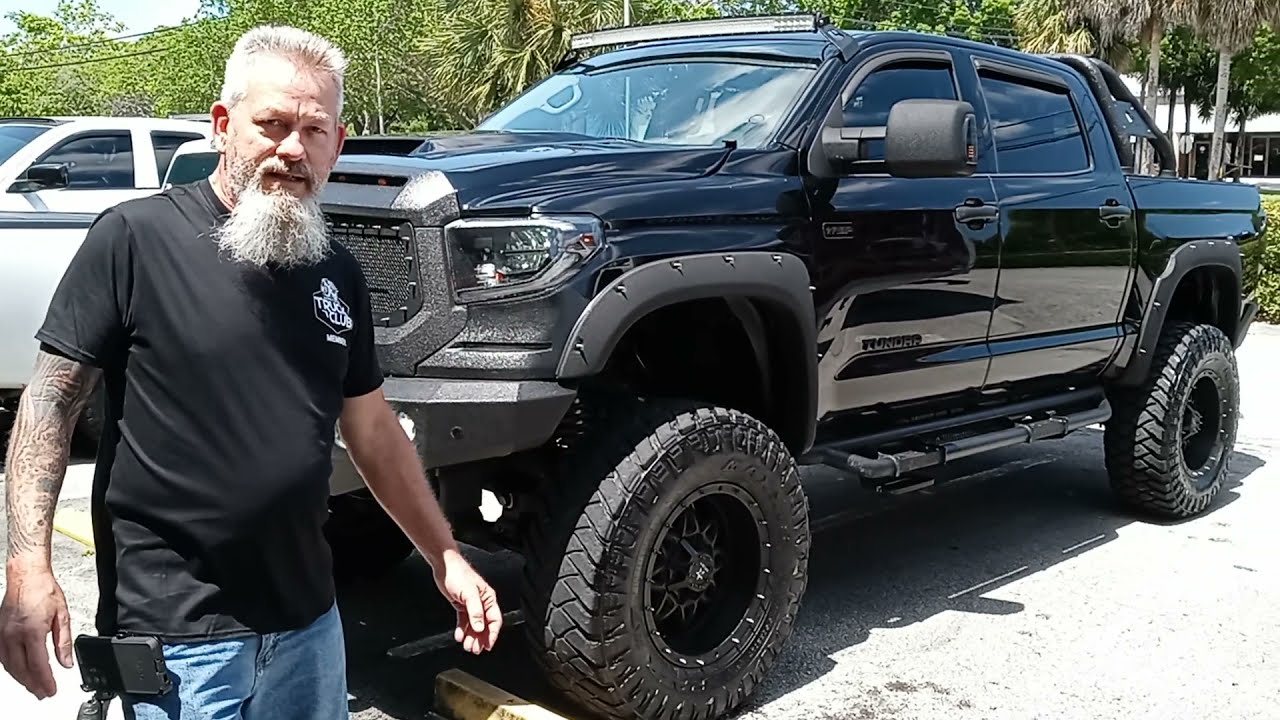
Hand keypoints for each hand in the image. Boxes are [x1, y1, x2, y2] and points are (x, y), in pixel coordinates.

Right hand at [0, 568, 73, 698]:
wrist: (26, 576)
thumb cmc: (44, 591)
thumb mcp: (62, 616)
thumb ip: (63, 642)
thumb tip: (66, 662)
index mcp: (32, 631)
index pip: (38, 665)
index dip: (45, 681)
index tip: (51, 690)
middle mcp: (13, 635)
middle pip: (21, 669)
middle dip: (33, 684)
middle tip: (43, 693)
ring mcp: (3, 634)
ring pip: (9, 665)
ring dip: (21, 678)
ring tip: (33, 686)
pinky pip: (2, 656)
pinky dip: (10, 667)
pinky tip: (18, 671)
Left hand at [433, 550, 501, 653]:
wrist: (444, 566)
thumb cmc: (459, 574)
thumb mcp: (469, 594)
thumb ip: (475, 611)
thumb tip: (480, 628)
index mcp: (488, 598)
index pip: (495, 620)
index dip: (492, 634)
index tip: (488, 645)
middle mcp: (481, 603)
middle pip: (484, 625)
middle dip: (481, 638)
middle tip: (475, 649)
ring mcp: (471, 604)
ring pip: (474, 625)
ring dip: (471, 636)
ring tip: (467, 646)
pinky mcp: (461, 604)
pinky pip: (464, 621)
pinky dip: (462, 629)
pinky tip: (459, 636)